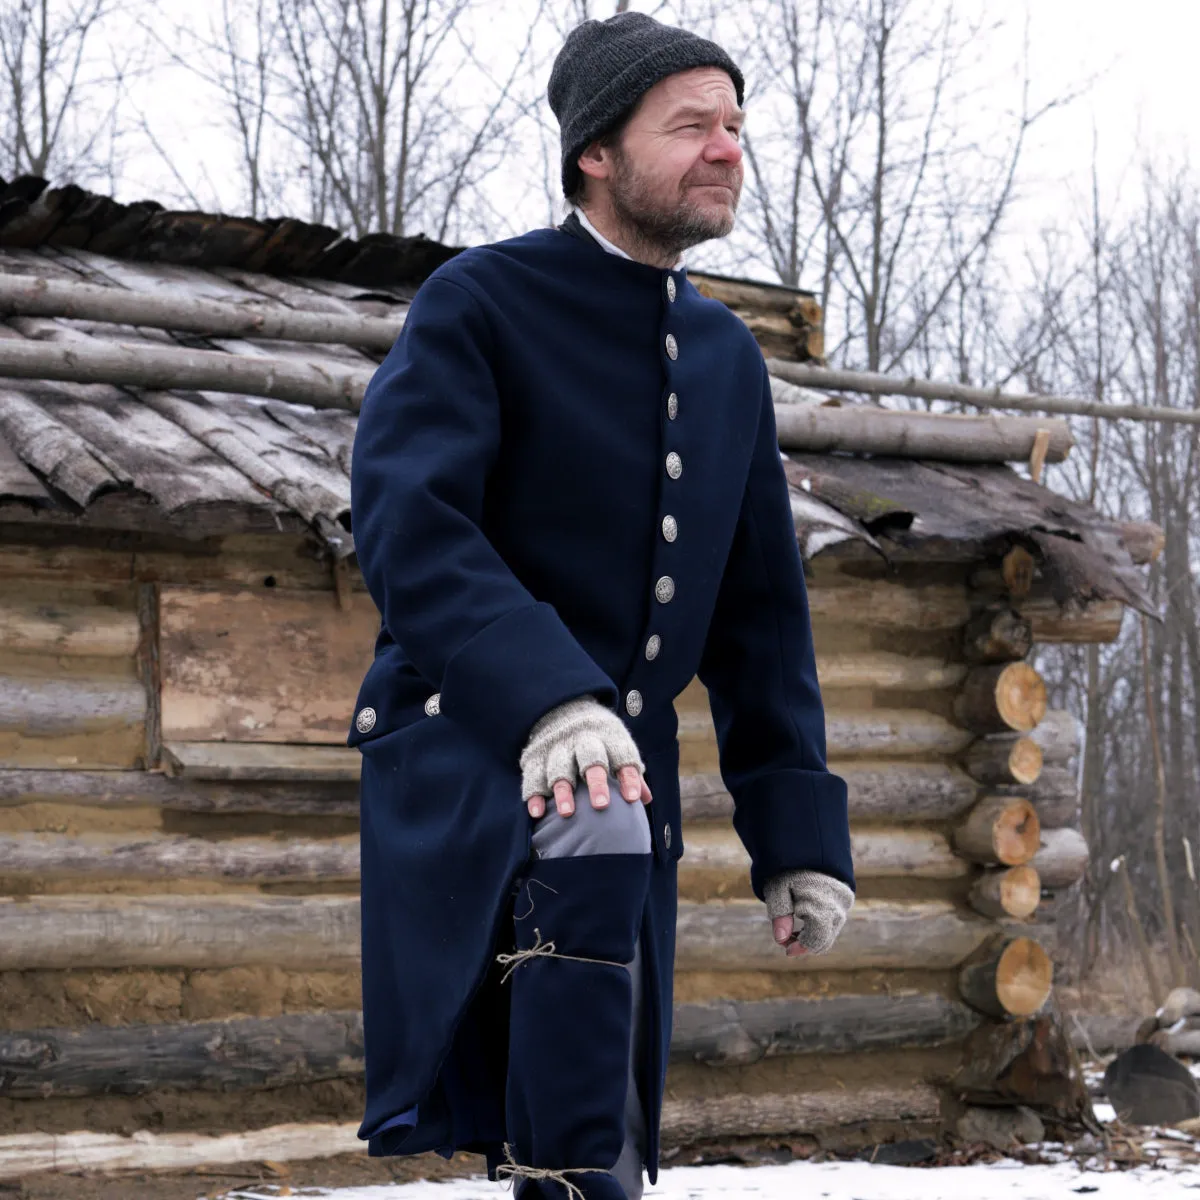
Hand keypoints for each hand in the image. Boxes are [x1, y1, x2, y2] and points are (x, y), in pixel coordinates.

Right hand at [520, 696, 651, 818]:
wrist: (562, 707)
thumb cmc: (598, 736)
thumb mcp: (617, 745)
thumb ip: (630, 771)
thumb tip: (646, 799)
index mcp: (608, 737)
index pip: (622, 757)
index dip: (629, 777)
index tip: (633, 798)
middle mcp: (583, 740)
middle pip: (590, 759)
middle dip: (596, 781)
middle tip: (601, 806)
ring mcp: (557, 747)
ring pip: (559, 768)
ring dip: (563, 791)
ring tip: (567, 813)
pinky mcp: (536, 755)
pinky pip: (533, 775)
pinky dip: (534, 794)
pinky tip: (537, 812)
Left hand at [763, 870, 853, 956]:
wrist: (809, 846)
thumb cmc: (789, 868)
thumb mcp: (776, 888)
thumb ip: (779, 913)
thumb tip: (780, 939)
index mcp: (821, 904)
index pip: (815, 939)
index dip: (799, 947)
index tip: (784, 946)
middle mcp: (837, 907)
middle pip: (824, 940)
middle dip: (804, 944)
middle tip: (786, 940)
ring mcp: (844, 905)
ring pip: (830, 934)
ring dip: (812, 936)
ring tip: (793, 929)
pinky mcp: (846, 902)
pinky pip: (834, 923)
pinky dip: (819, 927)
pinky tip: (803, 922)